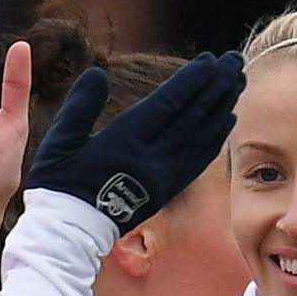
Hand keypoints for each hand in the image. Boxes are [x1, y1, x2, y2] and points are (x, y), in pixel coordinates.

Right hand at [25, 49, 246, 233]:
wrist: (69, 235)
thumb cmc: (58, 185)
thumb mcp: (59, 142)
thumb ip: (79, 106)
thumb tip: (97, 74)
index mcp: (124, 141)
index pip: (167, 104)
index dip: (192, 81)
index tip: (211, 60)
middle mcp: (149, 158)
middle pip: (192, 116)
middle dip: (216, 86)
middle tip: (235, 62)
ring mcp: (161, 176)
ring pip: (200, 136)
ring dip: (221, 106)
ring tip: (237, 82)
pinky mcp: (165, 190)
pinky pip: (197, 161)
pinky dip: (214, 139)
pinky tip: (226, 121)